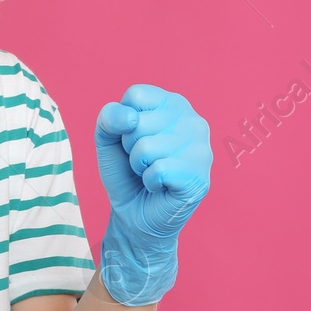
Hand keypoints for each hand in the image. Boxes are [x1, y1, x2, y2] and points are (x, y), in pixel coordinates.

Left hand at [94, 84, 211, 305]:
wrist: (133, 215)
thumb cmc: (126, 173)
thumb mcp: (109, 139)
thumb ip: (109, 117)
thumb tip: (130, 117)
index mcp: (175, 105)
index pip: (136, 95)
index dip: (123, 121)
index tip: (132, 138)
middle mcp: (194, 121)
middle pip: (138, 121)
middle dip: (129, 147)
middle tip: (142, 162)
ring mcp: (202, 149)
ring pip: (146, 147)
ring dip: (139, 166)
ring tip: (151, 173)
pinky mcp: (200, 176)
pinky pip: (157, 170)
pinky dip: (149, 182)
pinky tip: (160, 186)